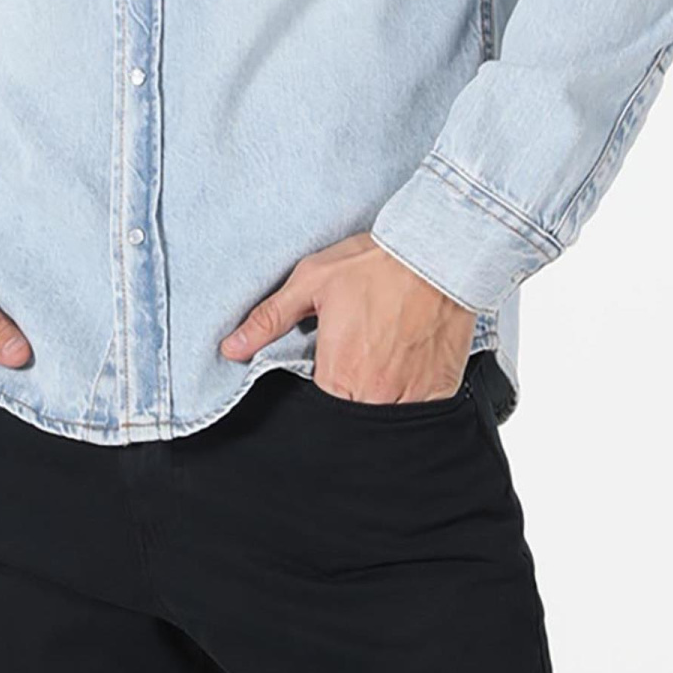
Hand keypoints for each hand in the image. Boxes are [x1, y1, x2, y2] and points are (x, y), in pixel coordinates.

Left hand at [221, 231, 473, 402]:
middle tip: (355, 363)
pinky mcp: (441, 389)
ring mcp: (413, 395)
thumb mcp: (312, 282)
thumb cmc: (377, 263)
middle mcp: (377, 392)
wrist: (438, 251)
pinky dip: (411, 398)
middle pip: (352, 419)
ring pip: (387, 420)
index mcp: (341, 373)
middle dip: (348, 399)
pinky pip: (421, 413)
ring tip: (380, 364)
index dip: (318, 396)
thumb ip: (269, 319)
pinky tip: (406, 369)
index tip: (325, 374)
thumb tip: (231, 347)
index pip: (319, 413)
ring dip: (379, 400)